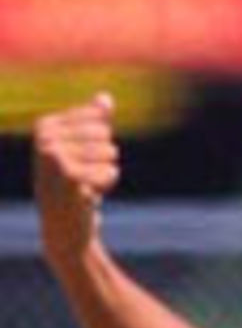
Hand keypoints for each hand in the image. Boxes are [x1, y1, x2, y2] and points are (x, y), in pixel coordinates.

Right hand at [33, 93, 119, 261]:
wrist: (64, 229)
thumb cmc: (75, 187)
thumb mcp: (82, 150)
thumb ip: (94, 122)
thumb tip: (106, 99)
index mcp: (44, 125)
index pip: (98, 118)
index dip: (100, 142)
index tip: (81, 161)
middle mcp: (45, 138)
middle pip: (105, 134)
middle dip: (103, 159)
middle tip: (84, 178)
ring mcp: (55, 157)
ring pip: (110, 152)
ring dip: (105, 173)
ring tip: (86, 186)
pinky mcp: (71, 177)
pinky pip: (111, 171)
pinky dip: (106, 185)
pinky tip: (89, 195)